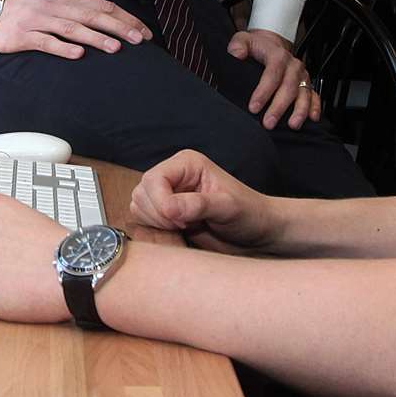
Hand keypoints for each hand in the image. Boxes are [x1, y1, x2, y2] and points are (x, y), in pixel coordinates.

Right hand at [0, 0, 150, 58]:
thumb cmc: (31, 5)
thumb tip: (109, 8)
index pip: (101, 4)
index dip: (124, 18)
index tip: (141, 31)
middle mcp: (53, 3)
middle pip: (91, 15)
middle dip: (117, 27)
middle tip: (137, 40)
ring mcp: (38, 18)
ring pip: (72, 28)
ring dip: (95, 38)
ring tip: (114, 48)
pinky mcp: (24, 35)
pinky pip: (46, 42)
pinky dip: (63, 48)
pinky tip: (78, 55)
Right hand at [129, 149, 278, 254]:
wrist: (256, 232)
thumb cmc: (249, 213)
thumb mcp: (228, 207)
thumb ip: (198, 205)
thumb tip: (169, 208)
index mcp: (186, 163)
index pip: (154, 179)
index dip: (161, 202)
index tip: (181, 221)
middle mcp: (173, 175)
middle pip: (142, 192)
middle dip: (159, 215)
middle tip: (186, 226)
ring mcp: (167, 194)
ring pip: (138, 207)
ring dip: (157, 224)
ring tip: (185, 228)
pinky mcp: (165, 213)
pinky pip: (143, 221)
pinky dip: (156, 231)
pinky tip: (179, 233)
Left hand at [227, 28, 318, 129]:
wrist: (272, 43)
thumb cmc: (257, 45)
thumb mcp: (243, 39)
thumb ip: (238, 45)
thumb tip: (236, 54)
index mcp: (278, 55)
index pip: (272, 74)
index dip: (264, 92)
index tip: (254, 107)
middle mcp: (293, 66)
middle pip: (289, 87)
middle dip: (279, 107)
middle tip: (268, 122)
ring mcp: (302, 75)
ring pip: (304, 93)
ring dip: (300, 110)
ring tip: (292, 125)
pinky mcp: (307, 83)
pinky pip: (314, 95)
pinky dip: (315, 107)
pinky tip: (312, 118)